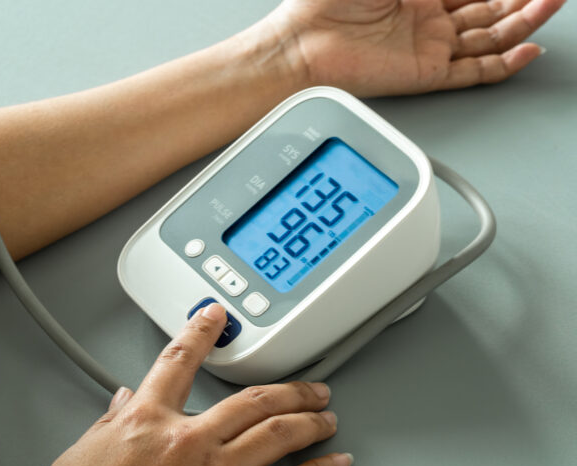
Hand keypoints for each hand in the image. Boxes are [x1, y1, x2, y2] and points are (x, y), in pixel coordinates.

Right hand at [42, 303, 350, 465]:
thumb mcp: (82, 454)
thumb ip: (110, 422)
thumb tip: (124, 398)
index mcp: (147, 420)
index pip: (178, 361)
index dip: (200, 333)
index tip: (216, 316)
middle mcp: (187, 441)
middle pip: (251, 400)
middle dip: (288, 388)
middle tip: (311, 386)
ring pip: (275, 436)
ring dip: (308, 422)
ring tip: (328, 417)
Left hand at [263, 0, 564, 95]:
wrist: (299, 47)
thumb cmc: (324, 3)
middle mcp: (425, 21)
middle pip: (488, 11)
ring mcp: (427, 48)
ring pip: (488, 38)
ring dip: (522, 22)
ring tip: (551, 5)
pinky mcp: (424, 74)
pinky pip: (473, 71)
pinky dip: (503, 63)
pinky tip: (528, 49)